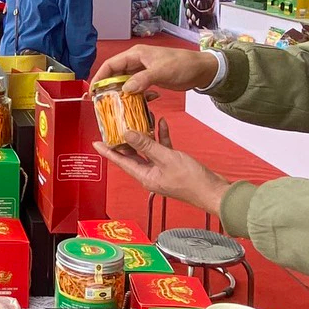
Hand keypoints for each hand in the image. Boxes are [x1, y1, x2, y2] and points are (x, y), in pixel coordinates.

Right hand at [89, 42, 218, 96]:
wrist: (201, 69)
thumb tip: (124, 89)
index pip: (111, 64)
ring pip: (125, 82)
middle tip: (101, 103)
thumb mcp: (161, 72)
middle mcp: (137, 61)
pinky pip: (137, 88)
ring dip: (120, 93)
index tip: (92, 91)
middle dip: (107, 87)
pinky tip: (137, 104)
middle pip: (115, 74)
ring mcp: (143, 71)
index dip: (99, 77)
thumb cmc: (182, 65)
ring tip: (115, 107)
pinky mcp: (150, 79)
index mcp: (136, 55)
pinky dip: (135, 96)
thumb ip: (142, 80)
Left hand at [95, 119, 232, 218]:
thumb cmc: (191, 181)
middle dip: (125, 138)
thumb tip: (127, 133)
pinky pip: (162, 148)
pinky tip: (161, 124)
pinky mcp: (172, 164)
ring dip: (145, 134)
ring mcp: (161, 169)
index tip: (95, 142)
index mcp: (144, 176)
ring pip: (148, 148)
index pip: (120, 161)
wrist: (212, 190)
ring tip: (139, 118)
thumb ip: (146, 145)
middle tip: (116, 124)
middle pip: (132, 153)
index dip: (107, 151)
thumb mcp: (166, 158)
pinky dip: (161, 136)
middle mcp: (150, 173)